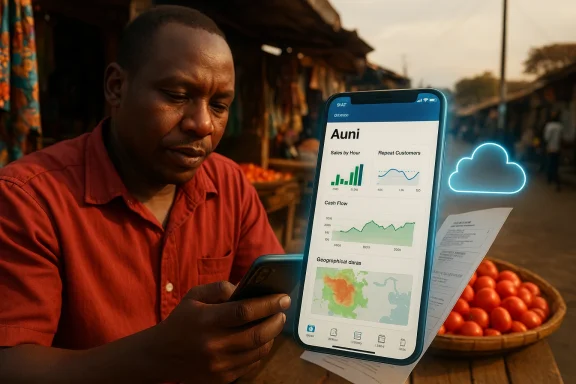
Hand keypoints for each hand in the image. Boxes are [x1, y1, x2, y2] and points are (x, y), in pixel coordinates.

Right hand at [153, 281, 290, 383]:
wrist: (161, 355)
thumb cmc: (182, 320)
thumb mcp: (195, 296)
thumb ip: (220, 288)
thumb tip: (245, 287)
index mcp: (206, 320)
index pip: (245, 311)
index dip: (268, 304)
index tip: (283, 297)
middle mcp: (213, 344)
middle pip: (257, 334)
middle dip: (276, 320)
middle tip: (283, 311)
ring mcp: (219, 365)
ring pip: (258, 351)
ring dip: (271, 335)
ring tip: (274, 323)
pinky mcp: (222, 378)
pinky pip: (251, 364)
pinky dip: (260, 350)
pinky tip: (261, 339)